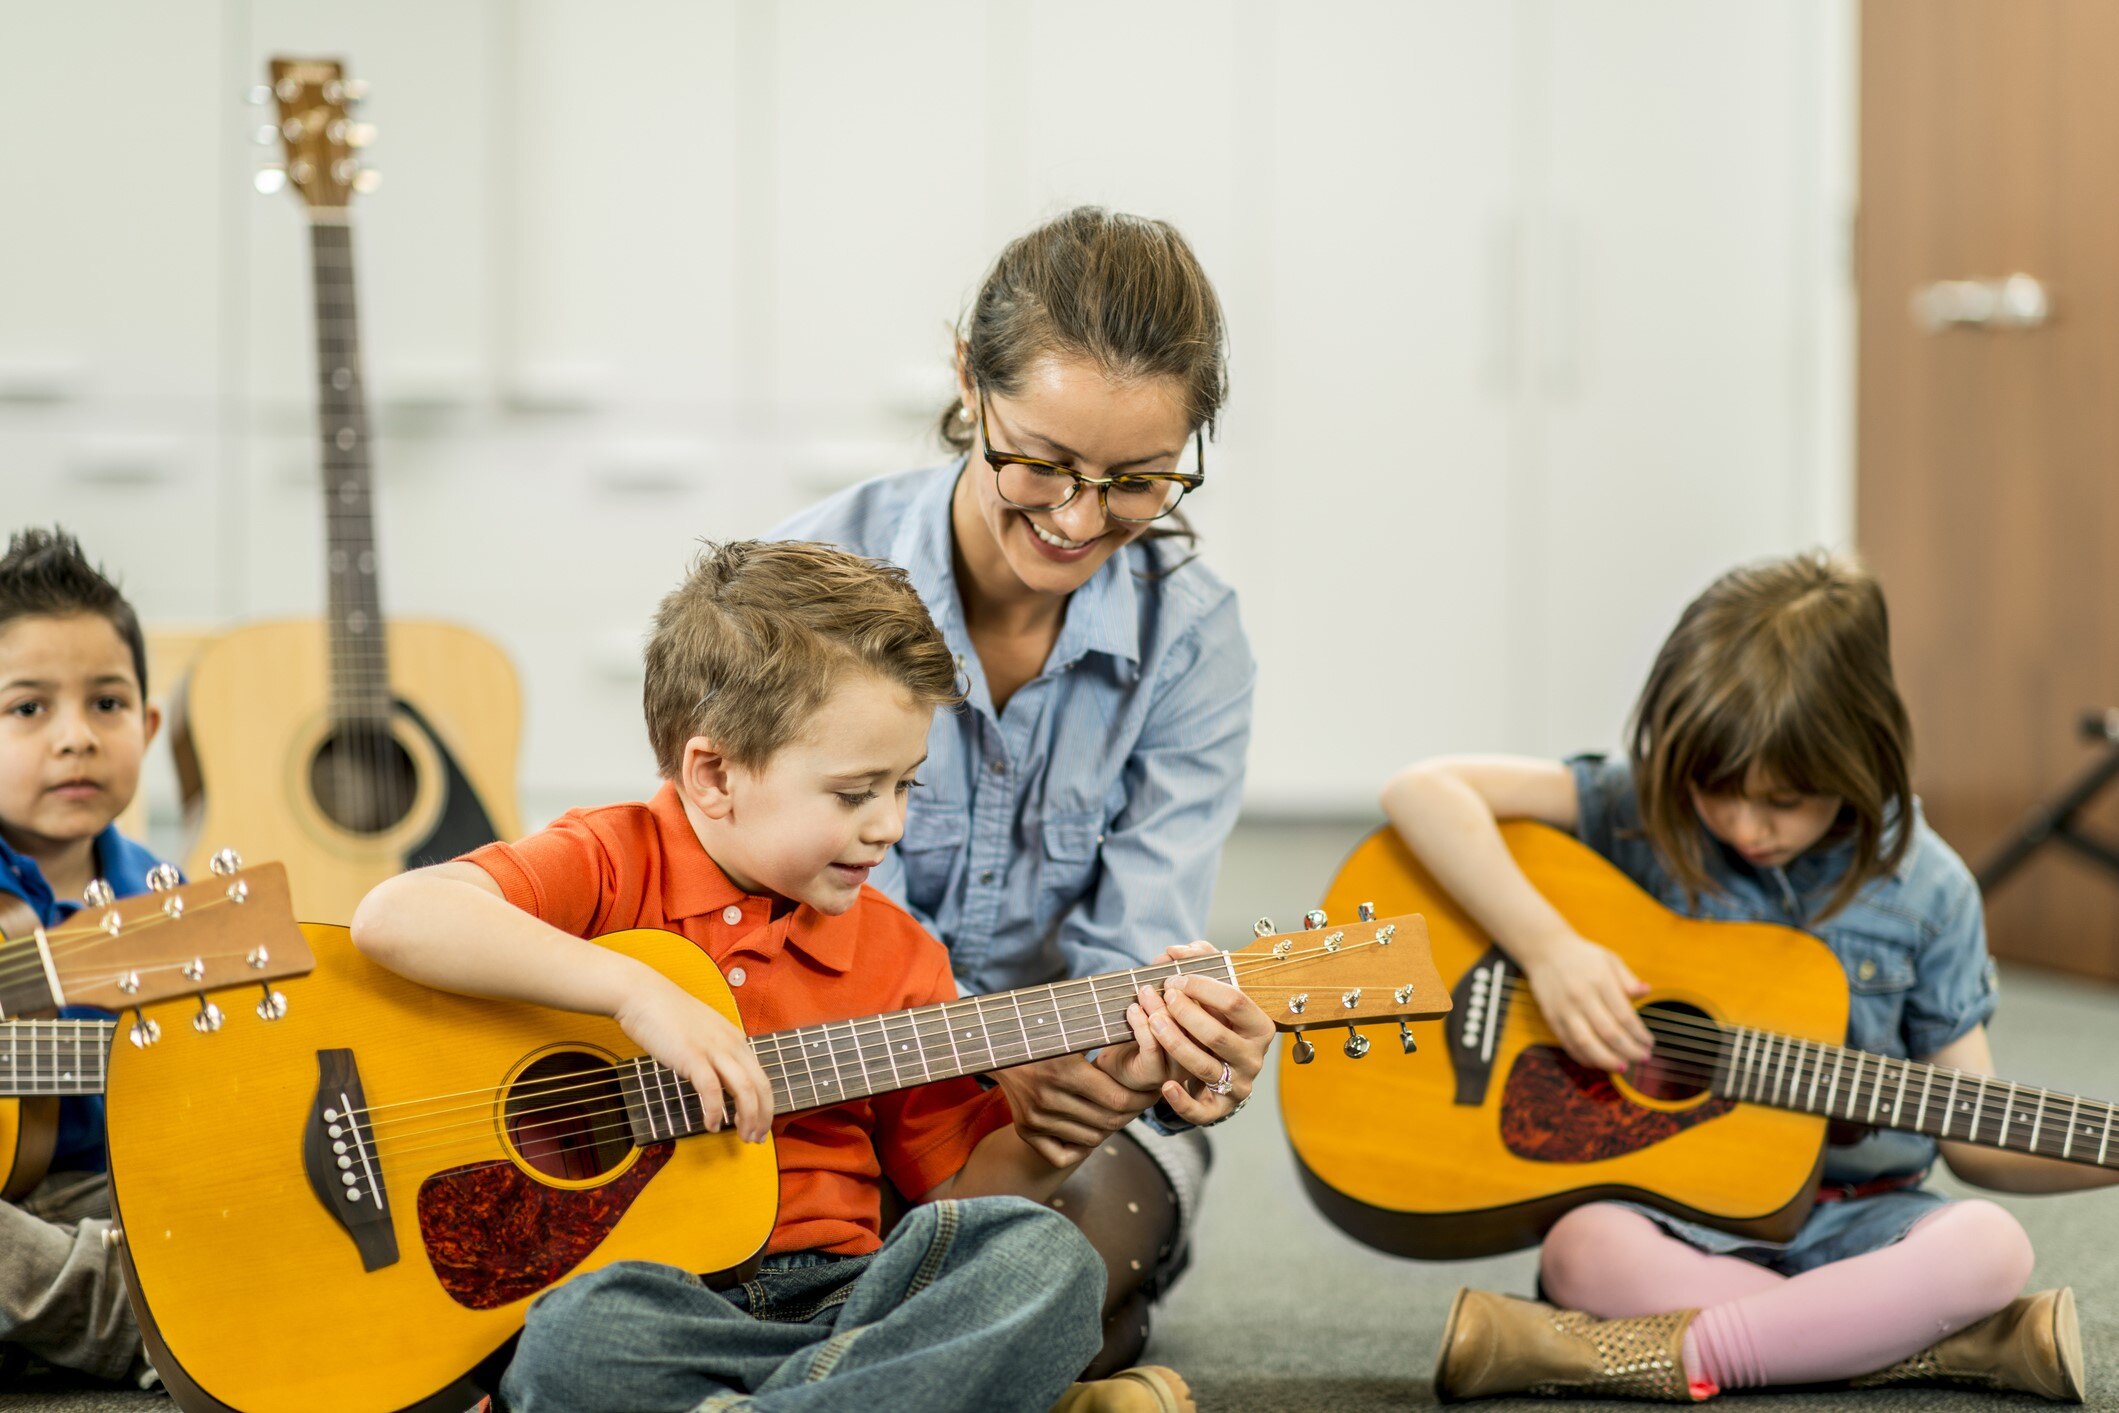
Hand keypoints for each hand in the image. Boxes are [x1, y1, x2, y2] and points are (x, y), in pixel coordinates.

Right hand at [612, 976, 774, 1143]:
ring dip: (747, 1118)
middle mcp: (731, 1044)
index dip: (766, 1105)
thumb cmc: (667, 1015)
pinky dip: (714, 1111)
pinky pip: (711, 1090)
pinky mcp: (692, 1056)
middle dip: (763, 1117)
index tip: (760, 1124)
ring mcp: (713, 1049)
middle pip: (761, 1086)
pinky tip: (710, 1125)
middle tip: (756, 1138)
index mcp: (736, 1039)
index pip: (762, 1077)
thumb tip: (718, 1080)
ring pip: (745, 1089)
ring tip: (742, 1136)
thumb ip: (715, 1053)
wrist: (642, 995)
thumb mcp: (703, 1033)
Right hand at [992, 1051, 1161, 1169]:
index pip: (1118, 1099)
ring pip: (1091, 1139)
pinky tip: (1088, 1128)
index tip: (1154, 1091)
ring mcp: (1035, 1118)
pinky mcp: (1024, 1130)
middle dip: (1132, 1114)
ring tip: (1116, 1110)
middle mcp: (1048, 1098)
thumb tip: (1150, 1038)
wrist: (1000, 1049)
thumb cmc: (1045, 1035)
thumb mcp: (1073, 1032)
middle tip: (1141, 1102)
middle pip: (1108, 1122)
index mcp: (1064, 1071)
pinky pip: (1063, 1156)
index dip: (1142, 1099)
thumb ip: (1105, 1036)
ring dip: (1109, 1128)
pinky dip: (1081, 1148)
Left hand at [1131, 940, 1276, 1125]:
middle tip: (1161, 996)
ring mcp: (1238, 1085)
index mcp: (1259, 1026)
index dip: (1203, 987)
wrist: (1217, 1061)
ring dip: (1174, 1043)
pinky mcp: (1219, 1108)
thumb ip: (1199, 960)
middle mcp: (1254, 1057)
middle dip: (1185, 1013)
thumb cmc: (1215, 1018)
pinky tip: (1165, 1085)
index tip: (1176, 978)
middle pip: (1217, 1035)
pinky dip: (1182, 1100)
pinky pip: (1201, 1111)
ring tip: (1152, 1021)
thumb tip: (1175, 950)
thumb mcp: (1212, 988)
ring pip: (1203, 1067)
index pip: (1236, 1002)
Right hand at [1520, 931, 1652, 1071]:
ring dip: (1607, 1060)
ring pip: (1586, 1043)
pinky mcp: (1552, 1018)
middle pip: (1608, 1033)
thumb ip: (1628, 979)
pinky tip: (1599, 1062)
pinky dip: (1585, 1058)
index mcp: (1600, 980)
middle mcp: (1581, 996)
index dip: (1639, 1034)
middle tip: (1643, 1059)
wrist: (1544, 950)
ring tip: (1623, 1067)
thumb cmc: (1582, 956)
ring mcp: (1564, 1009)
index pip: (1624, 1016)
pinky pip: (1568, 1044)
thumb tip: (1646, 992)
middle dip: (1629, 1051)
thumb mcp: (1609, 960)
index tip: (1649, 1043)